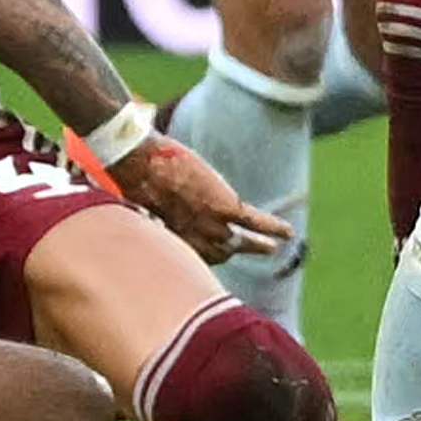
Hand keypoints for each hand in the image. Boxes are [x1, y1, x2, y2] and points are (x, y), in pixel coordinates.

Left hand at [109, 135, 291, 260]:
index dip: (206, 257)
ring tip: (272, 248)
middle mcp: (194, 238)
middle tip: (247, 250)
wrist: (139, 163)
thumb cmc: (132, 176)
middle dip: (232, 253)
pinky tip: (288, 234)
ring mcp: (211, 223)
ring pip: (239, 243)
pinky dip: (273, 228)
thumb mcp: (141, 200)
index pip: (196, 256)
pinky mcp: (226, 207)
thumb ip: (149, 209)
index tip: (215, 257)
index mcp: (174, 239)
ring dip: (257, 246)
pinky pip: (255, 222)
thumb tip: (140, 204)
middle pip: (220, 253)